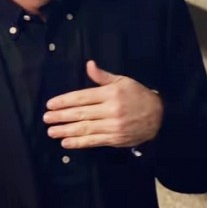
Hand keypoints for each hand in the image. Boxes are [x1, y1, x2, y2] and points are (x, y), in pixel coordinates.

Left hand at [43, 60, 162, 148]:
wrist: (160, 116)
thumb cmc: (138, 95)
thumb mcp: (122, 81)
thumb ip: (103, 76)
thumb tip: (89, 64)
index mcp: (110, 94)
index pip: (82, 97)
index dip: (64, 101)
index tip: (50, 104)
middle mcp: (111, 110)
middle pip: (81, 113)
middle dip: (61, 116)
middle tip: (46, 118)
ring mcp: (113, 126)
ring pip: (85, 129)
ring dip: (66, 130)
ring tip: (51, 131)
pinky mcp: (116, 139)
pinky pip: (94, 141)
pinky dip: (79, 143)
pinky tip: (66, 142)